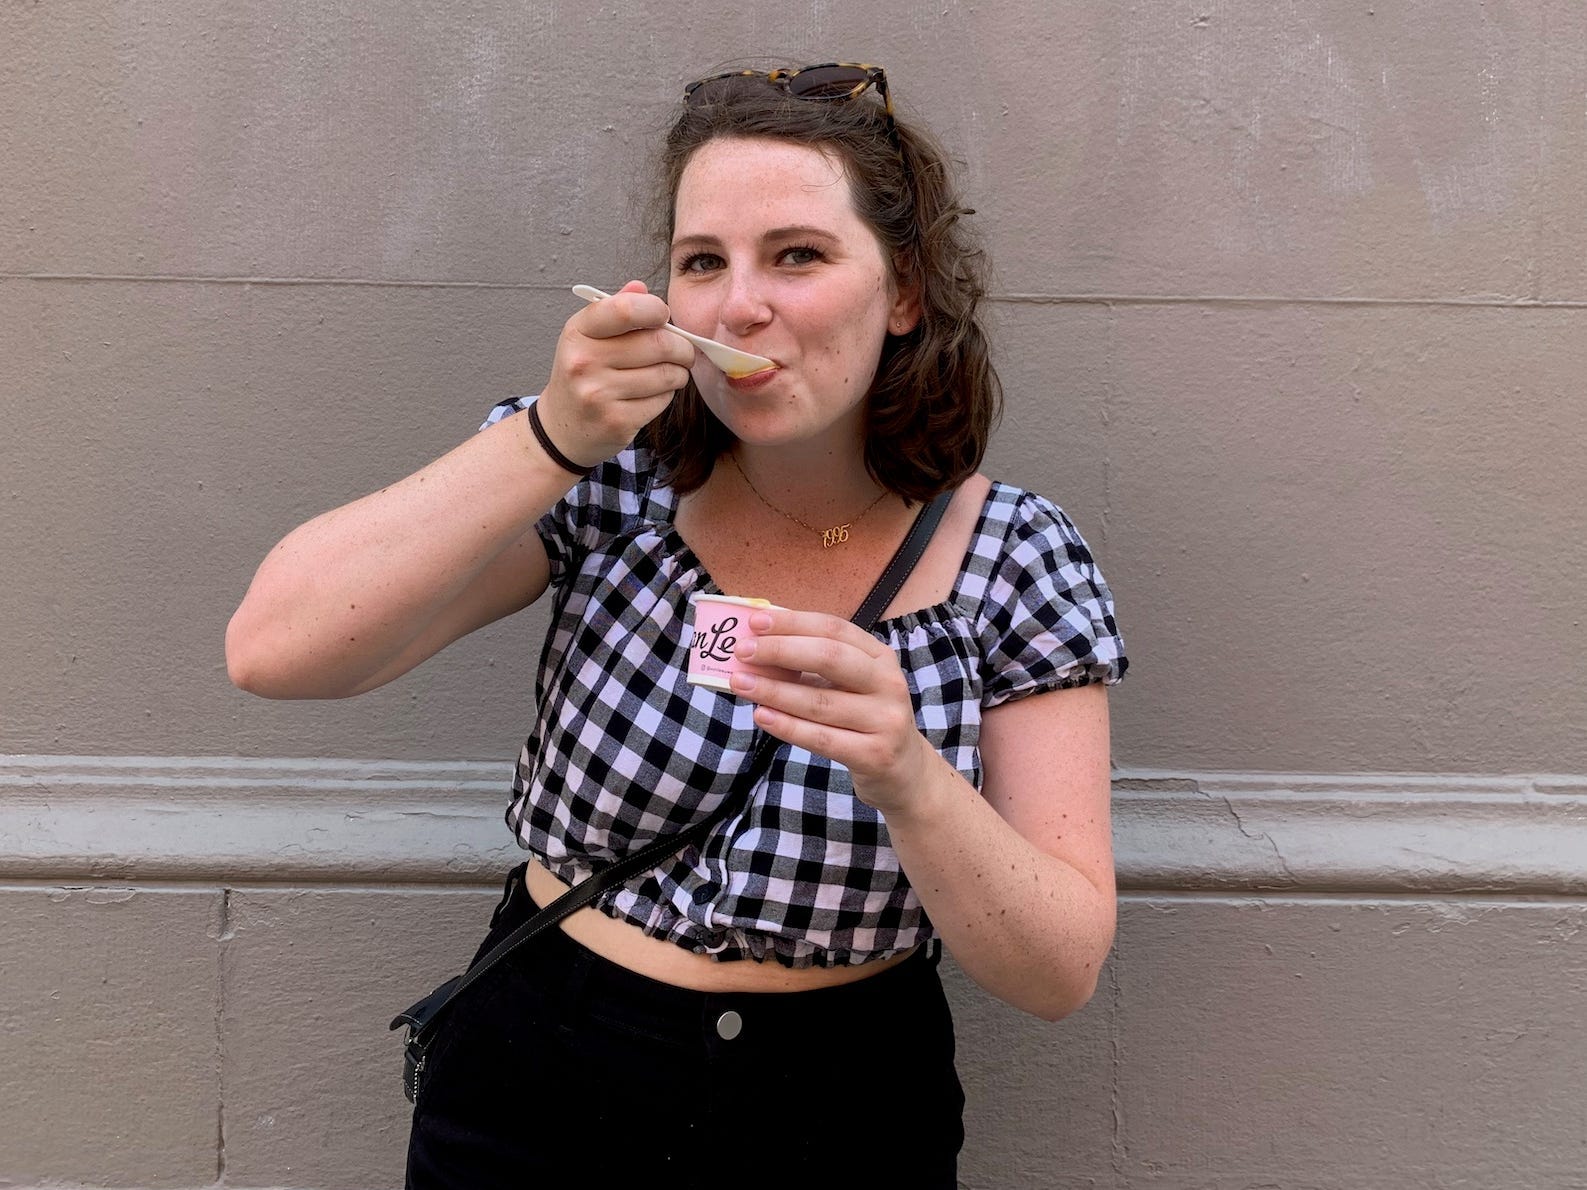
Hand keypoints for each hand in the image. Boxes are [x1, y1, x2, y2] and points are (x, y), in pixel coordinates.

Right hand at [538, 280, 695, 466]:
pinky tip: (654, 393)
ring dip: (679, 373)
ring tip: (671, 372)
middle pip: (658, 344)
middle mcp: (584, 362)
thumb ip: (616, 309)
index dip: (656, 309)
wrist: (564, 426)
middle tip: (684, 351)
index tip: (663, 316)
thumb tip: (641, 287)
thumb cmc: (583, 373)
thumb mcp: (589, 336)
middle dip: (682, 347)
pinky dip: (667, 395)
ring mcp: (599, 395)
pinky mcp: (616, 422)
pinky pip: (662, 401)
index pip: (626, 309)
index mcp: (578, 332)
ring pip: (667, 375)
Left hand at [730, 607, 932, 815]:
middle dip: (781, 651)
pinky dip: (788, 726)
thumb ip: (814, 667)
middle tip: (743, 651)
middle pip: (830, 658)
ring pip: (820, 702)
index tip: (755, 622)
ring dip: (775, 690)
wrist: (905, 774)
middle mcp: (888, 684)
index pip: (834, 629)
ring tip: (740, 683)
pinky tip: (761, 715)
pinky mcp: (875, 755)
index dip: (793, 623)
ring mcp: (885, 720)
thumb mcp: (851, 686)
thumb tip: (759, 648)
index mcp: (880, 657)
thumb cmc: (866, 720)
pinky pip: (821, 738)